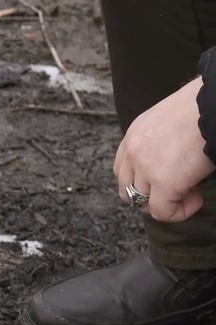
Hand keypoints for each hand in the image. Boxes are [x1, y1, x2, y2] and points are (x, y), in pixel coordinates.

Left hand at [115, 77, 215, 222]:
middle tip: (177, 189)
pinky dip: (179, 212)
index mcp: (134, 134)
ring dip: (165, 202)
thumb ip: (162, 140)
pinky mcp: (164, 183)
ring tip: (190, 192)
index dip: (143, 179)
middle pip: (127, 188)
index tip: (170, 174)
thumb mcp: (171, 120)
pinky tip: (196, 200)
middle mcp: (133, 151)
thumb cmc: (204, 106)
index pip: (123, 168)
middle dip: (149, 195)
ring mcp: (145, 168)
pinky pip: (163, 212)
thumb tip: (174, 157)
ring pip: (141, 202)